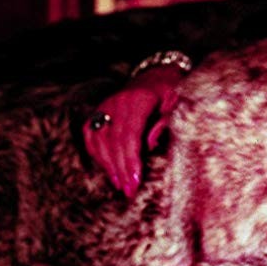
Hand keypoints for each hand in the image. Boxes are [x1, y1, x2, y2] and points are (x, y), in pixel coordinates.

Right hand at [82, 67, 181, 197]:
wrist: (155, 74)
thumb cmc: (169, 91)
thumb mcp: (175, 101)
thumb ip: (166, 120)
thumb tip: (150, 144)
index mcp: (138, 100)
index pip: (130, 134)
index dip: (131, 159)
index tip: (136, 180)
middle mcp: (117, 102)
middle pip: (115, 141)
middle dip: (122, 168)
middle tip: (130, 191)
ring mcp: (105, 106)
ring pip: (100, 140)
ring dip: (109, 166)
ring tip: (121, 186)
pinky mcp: (99, 111)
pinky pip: (91, 135)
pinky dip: (97, 154)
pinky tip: (108, 171)